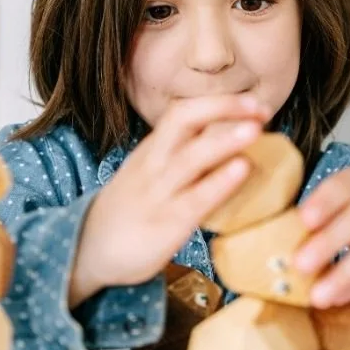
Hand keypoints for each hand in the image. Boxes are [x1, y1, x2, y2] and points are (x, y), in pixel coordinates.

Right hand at [68, 95, 271, 306]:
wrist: (89, 249)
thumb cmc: (131, 209)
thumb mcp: (150, 174)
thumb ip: (181, 157)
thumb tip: (228, 141)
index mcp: (152, 149)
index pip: (182, 112)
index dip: (218, 103)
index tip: (252, 101)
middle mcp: (154, 163)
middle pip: (184, 120)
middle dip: (223, 107)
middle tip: (261, 106)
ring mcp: (158, 192)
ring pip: (190, 157)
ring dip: (225, 140)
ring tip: (256, 129)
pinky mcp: (165, 223)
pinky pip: (195, 199)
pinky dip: (220, 181)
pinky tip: (243, 169)